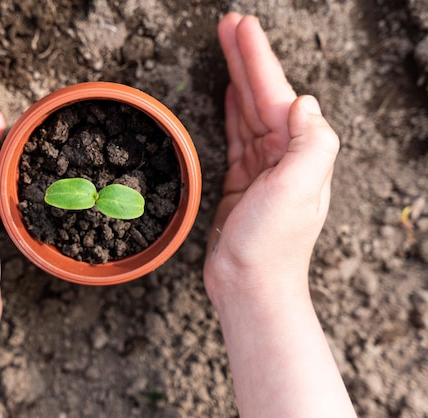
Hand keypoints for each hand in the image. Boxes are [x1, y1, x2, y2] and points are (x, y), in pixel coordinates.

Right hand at [204, 13, 339, 301]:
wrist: (249, 285)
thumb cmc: (271, 244)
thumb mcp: (299, 188)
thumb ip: (310, 141)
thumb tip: (303, 103)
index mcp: (300, 152)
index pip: (277, 93)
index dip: (258, 58)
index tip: (240, 27)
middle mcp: (284, 155)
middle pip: (262, 95)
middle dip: (245, 58)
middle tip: (228, 25)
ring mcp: (262, 168)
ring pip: (248, 111)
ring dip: (237, 78)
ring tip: (225, 48)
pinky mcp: (241, 181)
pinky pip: (237, 135)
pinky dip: (233, 111)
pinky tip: (230, 93)